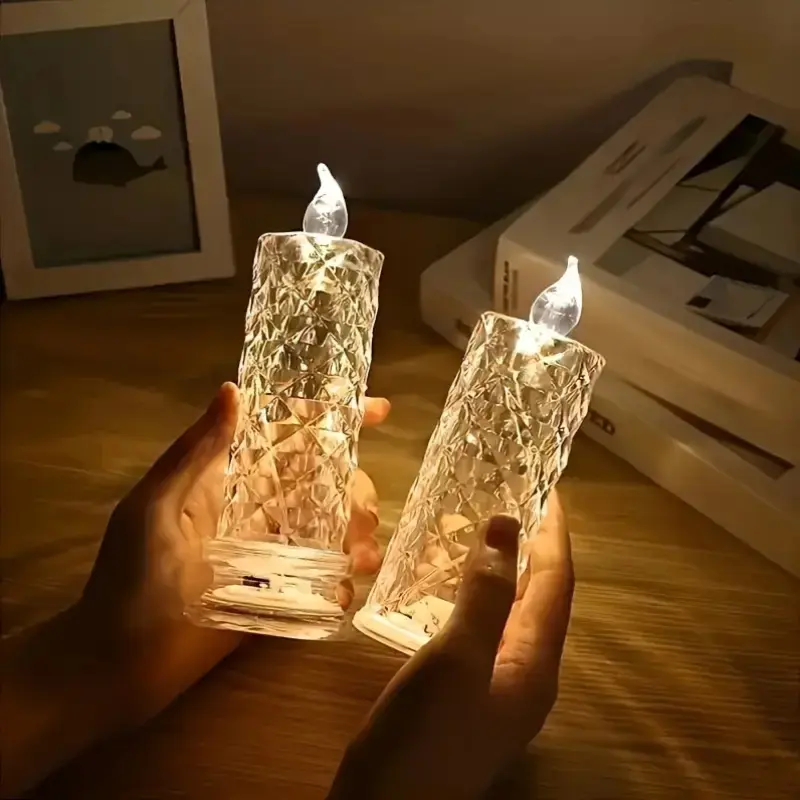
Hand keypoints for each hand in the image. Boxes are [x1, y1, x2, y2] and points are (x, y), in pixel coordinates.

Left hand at [79, 382, 389, 727]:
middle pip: (326, 482)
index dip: (332, 419)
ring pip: (334, 527)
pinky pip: (324, 578)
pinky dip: (342, 580)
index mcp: (230, 479)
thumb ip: (195, 452)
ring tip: (360, 559)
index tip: (379, 411)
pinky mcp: (280, 596)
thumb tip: (233, 389)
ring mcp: (272, 553)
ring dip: (359, 533)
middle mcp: (258, 509)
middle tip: (361, 520)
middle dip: (357, 490)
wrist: (120, 665)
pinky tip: (343, 590)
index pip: (286, 438)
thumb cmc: (130, 578)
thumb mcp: (154, 507)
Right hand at [328, 494, 572, 799]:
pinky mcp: (463, 695)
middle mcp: (524, 674)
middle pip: (539, 597)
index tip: (549, 489)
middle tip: (512, 499)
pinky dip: (474, 597)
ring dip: (502, 570)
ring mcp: (493, 688)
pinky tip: (450, 586)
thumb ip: (485, 592)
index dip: (554, 533)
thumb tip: (508, 522)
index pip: (556, 582)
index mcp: (535, 664)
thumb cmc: (425, 735)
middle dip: (532, 547)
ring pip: (509, 614)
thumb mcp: (457, 657)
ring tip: (482, 530)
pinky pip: (482, 630)